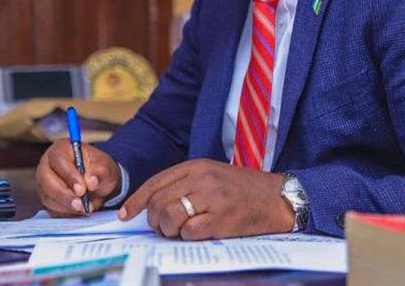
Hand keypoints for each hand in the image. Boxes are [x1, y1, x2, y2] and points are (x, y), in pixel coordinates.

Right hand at [36, 139, 120, 215]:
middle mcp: (48, 164)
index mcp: (61, 149)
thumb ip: (100, 172)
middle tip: (80, 204)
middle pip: (47, 179)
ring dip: (65, 205)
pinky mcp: (46, 197)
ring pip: (47, 195)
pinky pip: (50, 207)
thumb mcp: (106, 167)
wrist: (99, 183)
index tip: (82, 189)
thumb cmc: (99, 170)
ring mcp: (44, 181)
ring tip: (83, 209)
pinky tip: (78, 211)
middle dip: (64, 194)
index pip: (59, 160)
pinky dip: (64, 212)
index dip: (69, 176)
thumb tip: (91, 181)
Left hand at [118, 159, 293, 239]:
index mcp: (197, 166)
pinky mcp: (221, 219)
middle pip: (158, 202)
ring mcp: (212, 199)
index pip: (156, 183)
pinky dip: (188, 237)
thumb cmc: (244, 189)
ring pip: (170, 217)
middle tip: (161, 227)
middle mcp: (202, 180)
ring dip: (169, 230)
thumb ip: (185, 184)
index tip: (125, 215)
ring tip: (180, 231)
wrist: (278, 197)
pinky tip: (199, 232)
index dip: (137, 201)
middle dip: (153, 220)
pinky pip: (189, 232)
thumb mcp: (213, 175)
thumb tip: (153, 203)